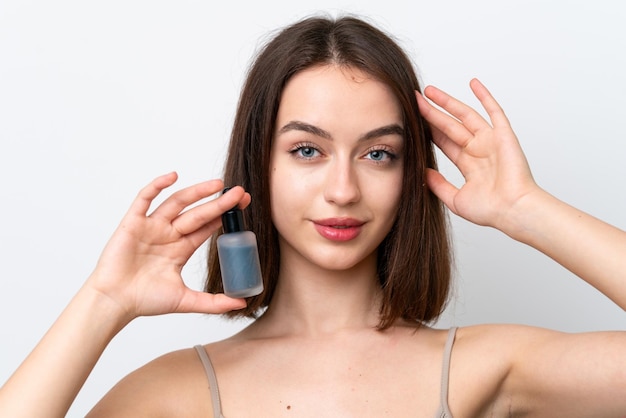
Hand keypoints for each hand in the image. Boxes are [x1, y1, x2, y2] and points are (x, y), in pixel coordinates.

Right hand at [86, 172, 248, 319]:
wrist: (115, 302)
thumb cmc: (144, 300)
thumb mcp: (186, 300)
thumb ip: (214, 302)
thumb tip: (242, 304)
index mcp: (181, 249)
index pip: (207, 227)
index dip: (224, 215)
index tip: (243, 204)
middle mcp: (168, 234)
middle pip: (197, 213)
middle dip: (218, 203)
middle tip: (238, 191)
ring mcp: (151, 227)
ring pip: (177, 202)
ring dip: (196, 192)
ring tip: (217, 184)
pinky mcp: (133, 223)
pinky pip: (144, 199)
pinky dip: (157, 186)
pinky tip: (173, 176)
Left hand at [416, 79, 539, 231]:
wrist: (513, 210)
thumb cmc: (491, 210)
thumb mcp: (455, 199)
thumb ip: (438, 185)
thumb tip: (422, 173)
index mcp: (469, 164)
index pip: (443, 142)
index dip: (428, 130)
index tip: (412, 120)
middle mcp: (479, 149)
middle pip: (449, 126)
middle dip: (431, 112)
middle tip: (414, 99)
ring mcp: (490, 141)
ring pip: (465, 115)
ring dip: (448, 102)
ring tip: (429, 91)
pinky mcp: (503, 135)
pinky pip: (494, 111)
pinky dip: (484, 96)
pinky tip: (472, 83)